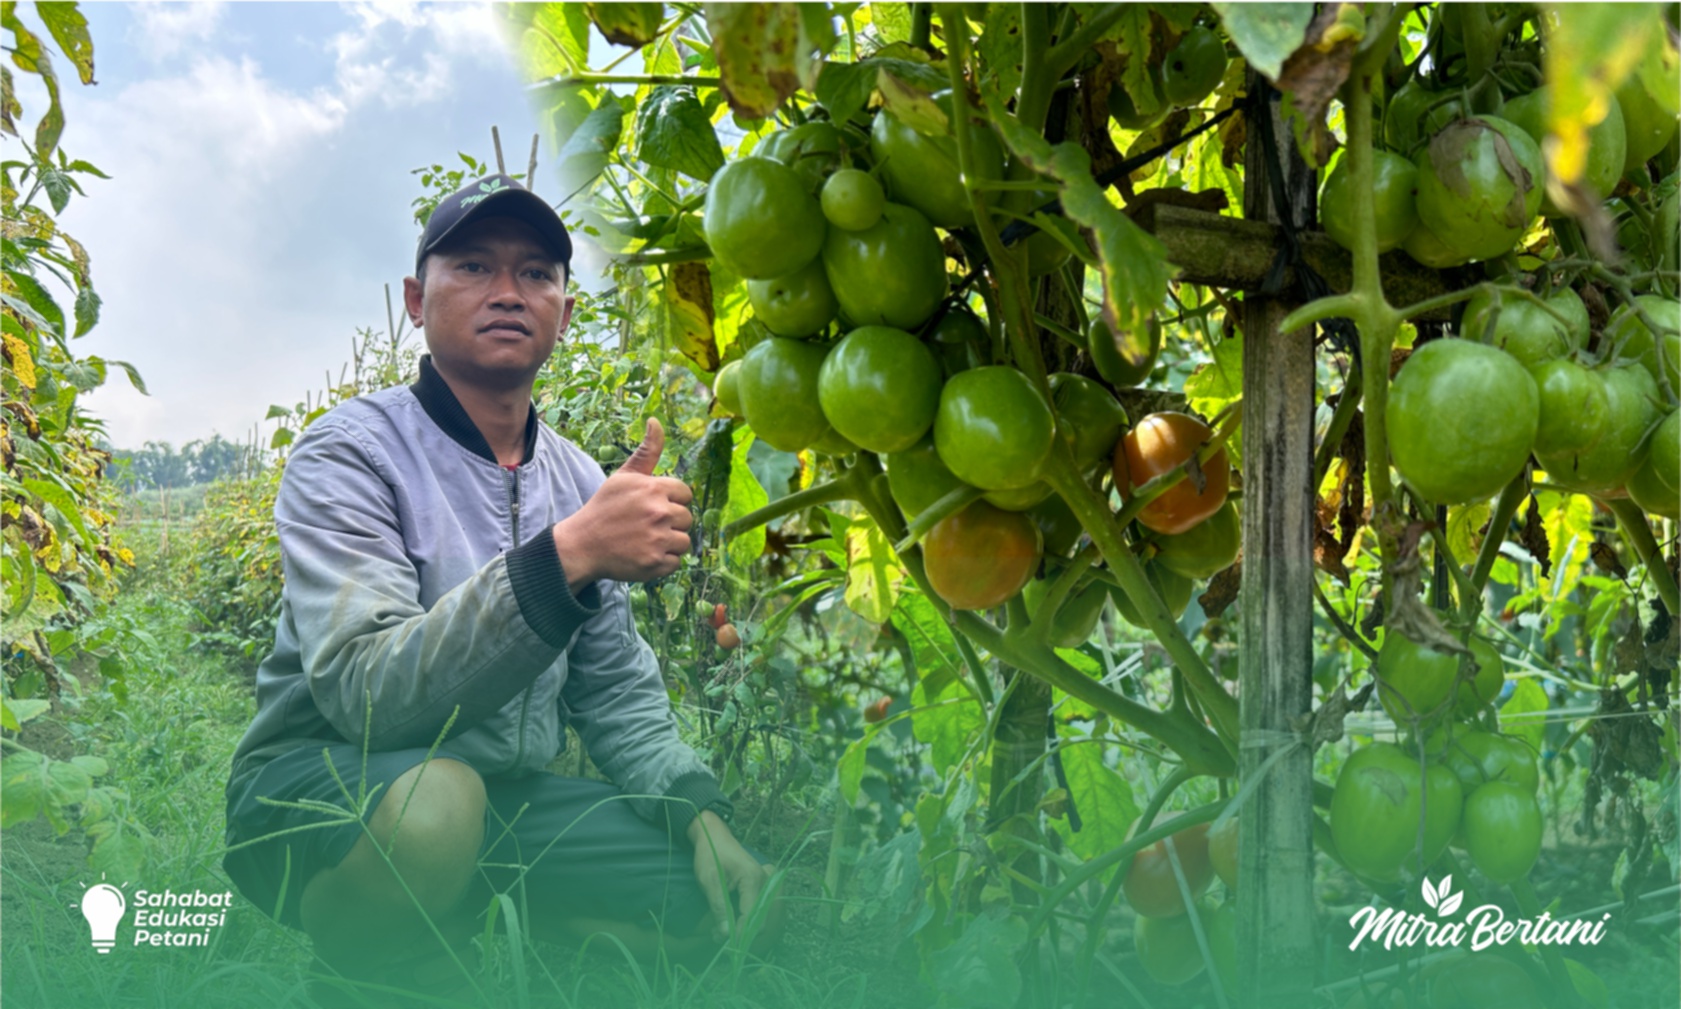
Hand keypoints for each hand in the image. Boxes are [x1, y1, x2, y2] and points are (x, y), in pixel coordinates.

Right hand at [552, 418, 692, 588]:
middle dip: (670, 522)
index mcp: (654, 489)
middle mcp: (659, 513)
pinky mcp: (656, 563)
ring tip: (645, 540)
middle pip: (687, 518)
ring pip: (684, 541)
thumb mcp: (624, 477)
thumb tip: (656, 421)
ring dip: (669, 543)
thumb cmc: (605, 508)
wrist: (582, 545)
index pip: (685, 494)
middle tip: (645, 525)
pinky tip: (643, 554)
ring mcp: (659, 539)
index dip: (670, 500)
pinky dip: (662, 562)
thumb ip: (647, 452)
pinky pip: (675, 562)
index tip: (652, 507)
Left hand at [688, 811, 779, 947]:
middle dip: (740, 934)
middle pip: (759, 920)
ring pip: (758, 918)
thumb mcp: (710, 882)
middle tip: (717, 938)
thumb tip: (726, 934)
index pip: (752, 917)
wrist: (713, 836)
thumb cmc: (710, 855)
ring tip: (718, 932)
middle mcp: (763, 884)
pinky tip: (725, 922)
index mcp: (753, 880)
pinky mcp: (758, 888)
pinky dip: (741, 920)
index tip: (722, 942)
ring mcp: (763, 886)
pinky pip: (754, 910)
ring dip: (740, 929)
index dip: (739, 933)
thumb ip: (719, 907)